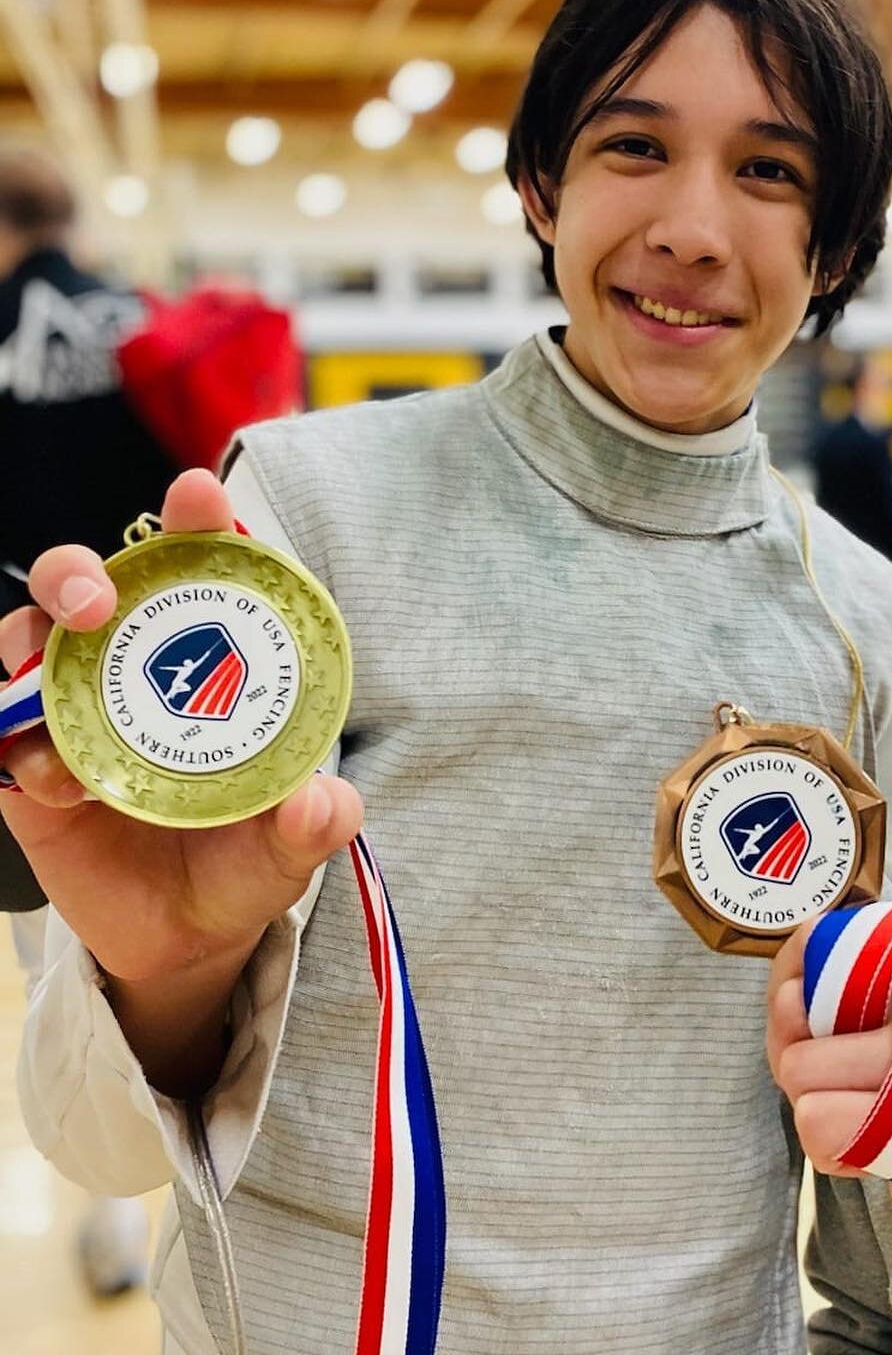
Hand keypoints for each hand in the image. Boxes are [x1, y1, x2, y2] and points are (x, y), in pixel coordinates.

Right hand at [0, 468, 362, 987]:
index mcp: (208, 662)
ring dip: (35, 639)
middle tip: (101, 599)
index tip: (197, 493)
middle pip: (91, 589)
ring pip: (29, 642)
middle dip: (81, 572)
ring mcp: (75, 715)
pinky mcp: (28, 773)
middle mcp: (135, 671)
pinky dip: (19, 746)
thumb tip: (321, 803)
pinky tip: (58, 781)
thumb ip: (315, 821)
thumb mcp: (294, 843)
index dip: (196, 525)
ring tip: (62, 665)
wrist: (190, 937)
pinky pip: (2, 737)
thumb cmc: (248, 860)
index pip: (200, 575)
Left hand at [767, 916, 891, 1290]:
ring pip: (799, 1068)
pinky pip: (816, 1122)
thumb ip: (821, 1007)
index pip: (820, 941)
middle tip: (858, 1093)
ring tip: (879, 1125)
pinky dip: (834, 1152)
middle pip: (796, 1006)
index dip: (796, 997)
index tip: (832, 1037)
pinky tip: (883, 1157)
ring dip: (820, 1111)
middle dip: (802, 1061)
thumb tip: (787, 997)